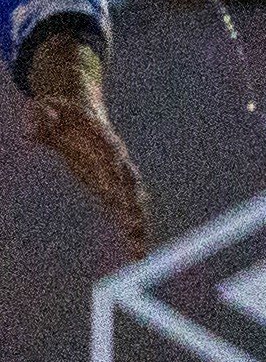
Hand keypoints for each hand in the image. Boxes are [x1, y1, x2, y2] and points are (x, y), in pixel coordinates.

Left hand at [19, 29, 143, 255]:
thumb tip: (31, 132)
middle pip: (130, 184)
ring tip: (139, 250)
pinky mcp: (113, 190)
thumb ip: (40, 116)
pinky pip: (126, 212)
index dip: (116, 170)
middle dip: (133, 205)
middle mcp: (117, 161)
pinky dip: (133, 231)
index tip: (119, 186)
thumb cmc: (64, 115)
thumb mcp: (47, 109)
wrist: (83, 117)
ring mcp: (117, 177)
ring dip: (137, 225)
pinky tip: (136, 252)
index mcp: (104, 141)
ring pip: (134, 202)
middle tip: (134, 225)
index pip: (113, 156)